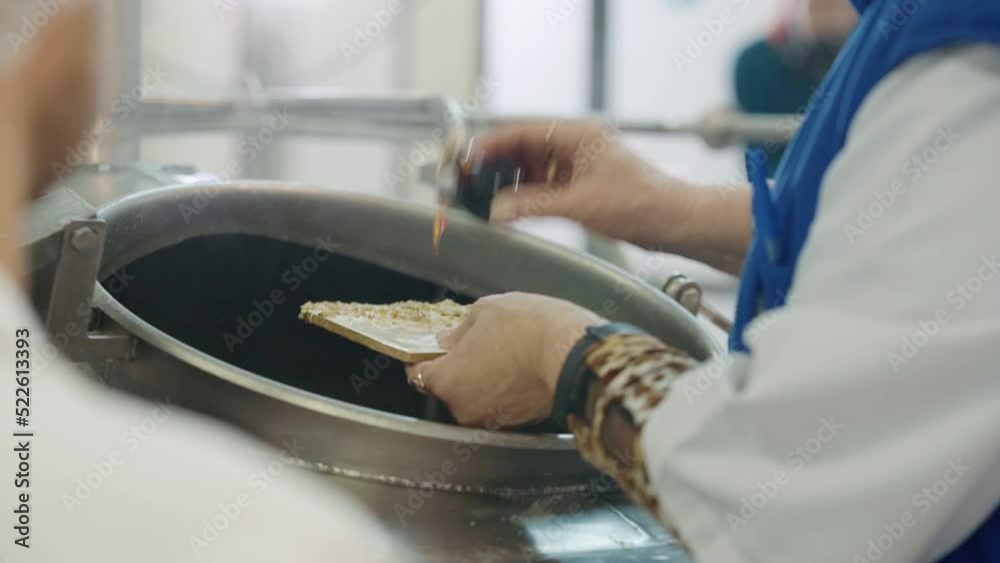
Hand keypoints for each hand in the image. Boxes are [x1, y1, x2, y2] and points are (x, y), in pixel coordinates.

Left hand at [404, 293, 603, 427]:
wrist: (576, 355)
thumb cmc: (531, 330)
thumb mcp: (485, 311)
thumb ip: (459, 330)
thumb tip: (449, 339)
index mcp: (447, 380)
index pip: (418, 374)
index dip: (423, 358)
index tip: (429, 349)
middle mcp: (464, 408)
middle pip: (449, 387)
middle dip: (458, 367)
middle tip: (476, 342)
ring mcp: (492, 420)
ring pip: (477, 396)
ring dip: (483, 378)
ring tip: (505, 351)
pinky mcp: (518, 422)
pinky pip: (500, 402)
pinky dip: (505, 388)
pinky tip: (519, 365)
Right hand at [472, 122, 696, 250]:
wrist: (674, 222)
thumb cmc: (642, 203)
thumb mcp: (579, 204)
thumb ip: (533, 205)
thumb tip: (497, 210)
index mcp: (578, 135)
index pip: (523, 132)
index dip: (491, 145)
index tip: (468, 159)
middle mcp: (576, 146)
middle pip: (524, 149)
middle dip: (495, 166)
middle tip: (469, 182)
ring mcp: (579, 166)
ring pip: (532, 170)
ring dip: (509, 184)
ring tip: (483, 198)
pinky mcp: (582, 187)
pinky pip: (544, 187)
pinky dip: (525, 197)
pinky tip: (509, 208)